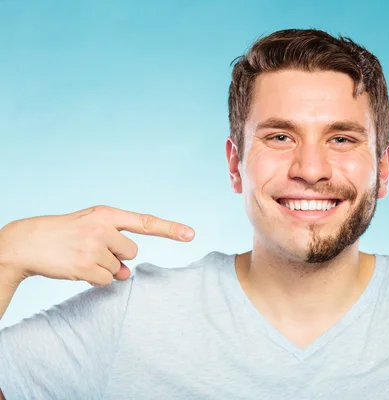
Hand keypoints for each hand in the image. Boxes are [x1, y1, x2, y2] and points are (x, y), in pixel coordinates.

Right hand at [0, 205, 194, 286]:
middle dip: (117, 256)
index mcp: (107, 214)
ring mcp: (94, 247)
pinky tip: (78, 268)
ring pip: (119, 268)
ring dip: (104, 268)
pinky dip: (96, 279)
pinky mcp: (86, 266)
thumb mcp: (91, 229)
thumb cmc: (64, 234)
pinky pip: (107, 280)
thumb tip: (127, 274)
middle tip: (91, 249)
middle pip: (133, 252)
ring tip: (80, 256)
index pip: (146, 222)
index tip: (191, 235)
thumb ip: (115, 244)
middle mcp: (103, 228)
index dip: (170, 229)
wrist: (26, 243)